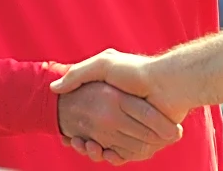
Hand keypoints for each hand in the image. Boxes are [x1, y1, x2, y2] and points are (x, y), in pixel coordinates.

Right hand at [52, 49, 193, 160]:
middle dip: (84, 141)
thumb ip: (79, 74)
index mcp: (115, 99)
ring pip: (109, 148)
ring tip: (86, 145)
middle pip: (98, 136)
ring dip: (95, 151)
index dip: (75, 126)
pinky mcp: (146, 141)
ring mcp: (135, 128)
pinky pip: (126, 155)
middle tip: (72, 141)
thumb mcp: (104, 65)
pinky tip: (102, 152)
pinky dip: (113, 157)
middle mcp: (125, 114)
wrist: (168, 83)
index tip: (65, 131)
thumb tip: (54, 88)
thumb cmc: (136, 72)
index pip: (90, 118)